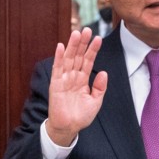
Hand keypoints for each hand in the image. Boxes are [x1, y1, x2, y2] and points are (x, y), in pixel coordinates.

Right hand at [45, 27, 106, 145]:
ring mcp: (64, 79)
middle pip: (78, 56)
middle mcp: (73, 77)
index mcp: (83, 80)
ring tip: (77, 33)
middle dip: (83, 43)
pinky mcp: (55, 84)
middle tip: (87, 29)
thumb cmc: (80, 116)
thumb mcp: (95, 102)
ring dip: (72, 46)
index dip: (93, 50)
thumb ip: (100, 87)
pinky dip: (58, 57)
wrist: (68, 128)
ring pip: (68, 59)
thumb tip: (103, 72)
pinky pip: (57, 69)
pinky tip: (60, 47)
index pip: (88, 61)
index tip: (98, 38)